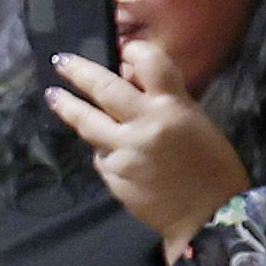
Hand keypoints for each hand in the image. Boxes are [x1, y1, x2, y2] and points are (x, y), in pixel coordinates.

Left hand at [40, 52, 251, 247]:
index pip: (150, 64)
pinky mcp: (113, 176)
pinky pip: (100, 155)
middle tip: (60, 62)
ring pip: (88, 123)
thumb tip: (131, 82)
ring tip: (54, 96)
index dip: (134, 50)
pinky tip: (109, 151)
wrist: (210, 217)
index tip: (121, 48)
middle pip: (104, 88)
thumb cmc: (212, 168)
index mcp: (174, 107)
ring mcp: (124, 151)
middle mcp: (145, 125)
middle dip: (78, 71)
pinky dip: (102, 149)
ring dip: (68, 107)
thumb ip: (164, 102)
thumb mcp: (195, 123)